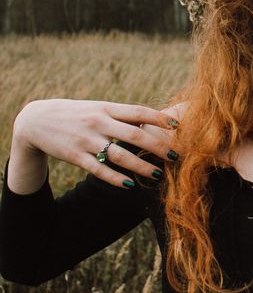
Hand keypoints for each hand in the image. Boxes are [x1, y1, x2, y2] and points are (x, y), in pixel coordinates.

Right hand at [12, 99, 180, 188]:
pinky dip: (115, 178)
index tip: (178, 126)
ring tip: (157, 175)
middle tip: (175, 156)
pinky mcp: (75, 156)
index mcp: (105, 108)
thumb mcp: (96, 108)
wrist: (35, 120)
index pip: (137, 112)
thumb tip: (152, 119)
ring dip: (140, 166)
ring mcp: (86, 140)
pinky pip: (98, 170)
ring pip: (119, 156)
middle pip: (133, 135)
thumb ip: (121, 115)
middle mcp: (98, 122)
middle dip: (156, 146)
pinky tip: (130, 184)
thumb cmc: (75, 114)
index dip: (158, 119)